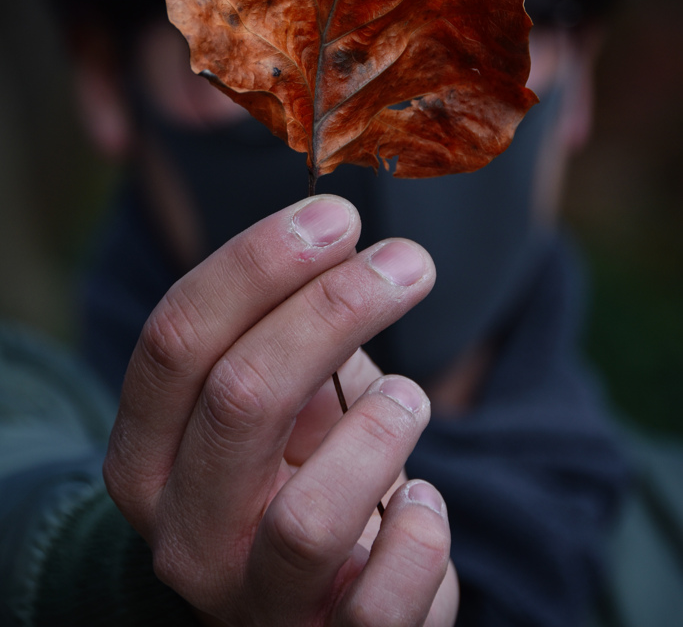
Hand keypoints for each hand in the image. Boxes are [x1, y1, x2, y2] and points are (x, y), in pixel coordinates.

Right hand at [104, 195, 457, 624]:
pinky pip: (380, 603)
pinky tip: (421, 501)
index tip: (336, 216)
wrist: (295, 602)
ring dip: (381, 430)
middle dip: (335, 308)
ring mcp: (248, 601)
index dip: (258, 263)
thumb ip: (285, 329)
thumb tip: (336, 234)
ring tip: (407, 401)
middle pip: (244, 396)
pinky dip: (419, 535)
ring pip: (311, 514)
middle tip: (407, 262)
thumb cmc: (288, 470)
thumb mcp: (269, 398)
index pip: (178, 338)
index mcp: (146, 452)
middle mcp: (180, 531)